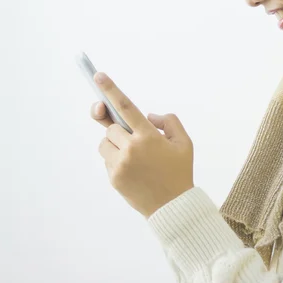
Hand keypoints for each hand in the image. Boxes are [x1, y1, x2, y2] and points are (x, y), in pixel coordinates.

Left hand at [89, 72, 193, 217]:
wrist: (173, 206)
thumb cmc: (180, 171)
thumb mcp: (185, 143)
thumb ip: (169, 121)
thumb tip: (148, 117)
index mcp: (149, 136)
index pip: (126, 107)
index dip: (111, 90)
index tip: (98, 76)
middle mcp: (131, 148)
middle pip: (112, 127)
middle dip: (122, 130)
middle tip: (137, 141)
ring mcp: (120, 164)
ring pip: (105, 143)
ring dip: (116, 144)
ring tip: (135, 157)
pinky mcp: (113, 177)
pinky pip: (107, 159)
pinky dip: (117, 160)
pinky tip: (135, 170)